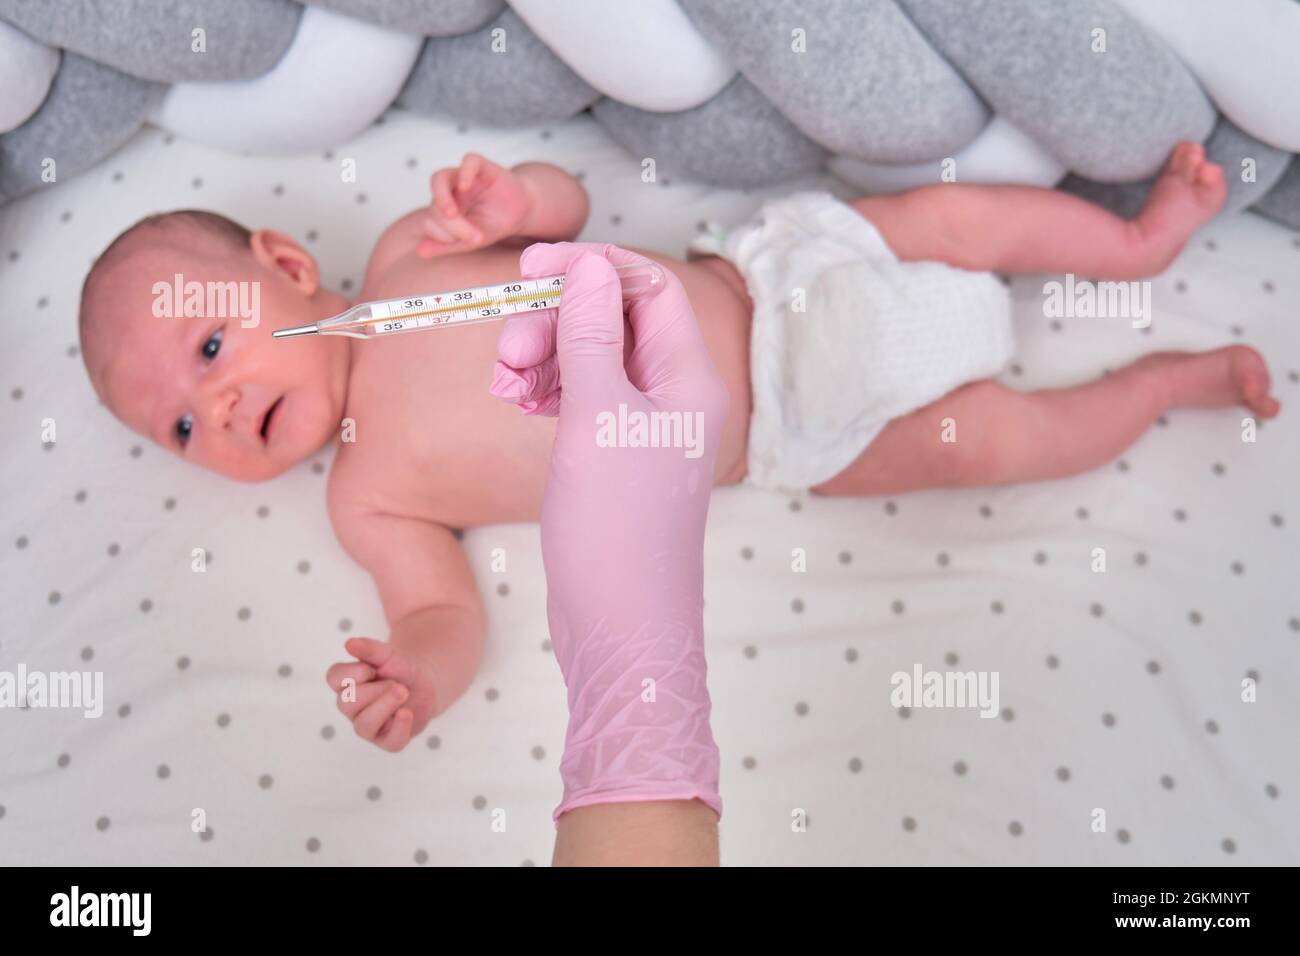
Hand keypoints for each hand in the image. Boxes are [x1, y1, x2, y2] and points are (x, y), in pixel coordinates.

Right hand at [324, 637, 437, 751]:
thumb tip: (349, 643)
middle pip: (347, 703)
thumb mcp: (389, 654)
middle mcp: (353, 708)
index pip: (334, 679)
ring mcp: (369, 725)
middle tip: (395, 682)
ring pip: (364, 726)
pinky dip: (400, 728)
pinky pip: (390, 743)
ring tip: (403, 692)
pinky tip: (407, 713)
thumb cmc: (400, 669)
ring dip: (385, 706)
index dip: (353, 672)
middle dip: (374, 690)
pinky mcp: (389, 739)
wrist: (426, 682)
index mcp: (346, 684)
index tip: (371, 667)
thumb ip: (371, 649)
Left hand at [418, 153, 531, 256]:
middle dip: (449, 223)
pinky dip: (464, 172)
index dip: (442, 233)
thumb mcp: (471, 240)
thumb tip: (420, 251)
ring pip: (440, 178)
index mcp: (444, 210)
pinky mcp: (482, 167)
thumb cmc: (494, 223)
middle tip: (470, 236)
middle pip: (435, 203)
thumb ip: (445, 244)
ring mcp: (464, 178)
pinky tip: (466, 187)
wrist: (521, 211)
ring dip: (441, 197)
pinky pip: (468, 161)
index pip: (431, 219)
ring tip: (451, 213)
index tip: (466, 243)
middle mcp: (450, 192)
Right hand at [490, 242, 728, 818]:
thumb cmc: (618, 529)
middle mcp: (675, 396)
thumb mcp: (598, 418)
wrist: (622, 627)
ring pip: (592, 358)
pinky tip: (517, 399)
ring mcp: (646, 428)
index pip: (648, 288)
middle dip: (558, 318)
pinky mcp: (617, 456)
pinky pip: (582, 398)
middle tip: (509, 347)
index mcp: (689, 378)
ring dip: (546, 354)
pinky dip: (548, 388)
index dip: (593, 266)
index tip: (532, 266)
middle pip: (616, 320)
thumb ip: (590, 336)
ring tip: (508, 382)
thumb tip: (592, 268)